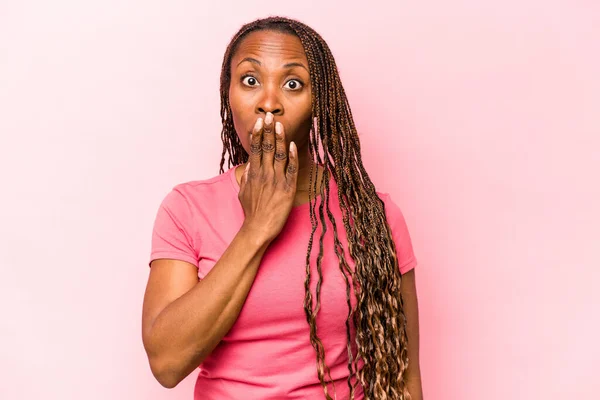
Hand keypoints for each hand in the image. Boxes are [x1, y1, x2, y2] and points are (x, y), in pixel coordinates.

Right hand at [238, 112, 298, 243]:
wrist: (258, 228)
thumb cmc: (251, 212)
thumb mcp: (243, 192)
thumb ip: (246, 176)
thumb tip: (249, 164)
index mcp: (253, 173)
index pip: (254, 149)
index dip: (257, 134)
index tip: (259, 122)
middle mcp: (264, 174)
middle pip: (265, 147)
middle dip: (267, 130)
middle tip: (269, 116)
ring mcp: (276, 180)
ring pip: (278, 155)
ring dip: (279, 138)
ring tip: (279, 124)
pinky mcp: (287, 188)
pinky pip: (291, 169)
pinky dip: (292, 157)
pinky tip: (292, 145)